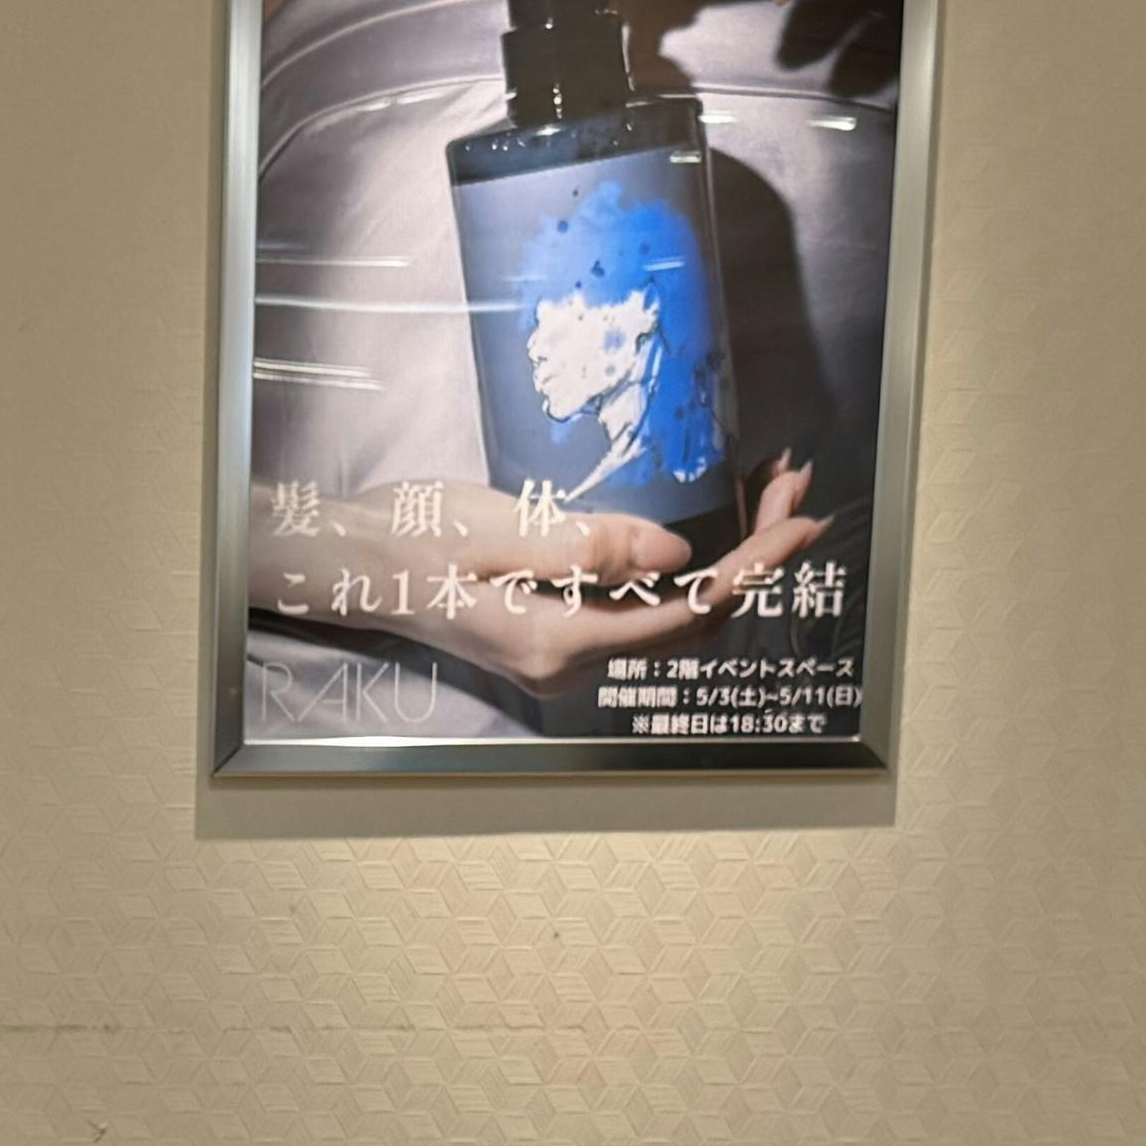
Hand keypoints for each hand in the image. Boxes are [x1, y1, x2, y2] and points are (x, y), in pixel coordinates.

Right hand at [288, 460, 827, 694]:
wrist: (343, 565)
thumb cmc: (407, 537)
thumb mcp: (496, 527)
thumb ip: (588, 545)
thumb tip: (678, 556)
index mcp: (557, 641)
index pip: (687, 610)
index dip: (756, 566)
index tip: (802, 519)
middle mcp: (571, 664)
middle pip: (695, 619)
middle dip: (755, 554)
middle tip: (793, 481)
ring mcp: (566, 657)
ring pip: (676, 616)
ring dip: (730, 559)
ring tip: (769, 490)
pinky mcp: (561, 636)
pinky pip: (646, 612)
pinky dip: (690, 570)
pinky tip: (714, 529)